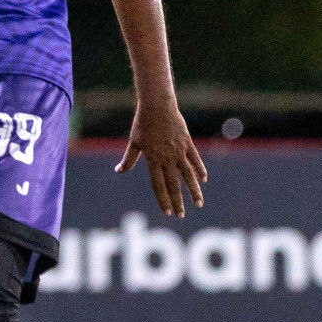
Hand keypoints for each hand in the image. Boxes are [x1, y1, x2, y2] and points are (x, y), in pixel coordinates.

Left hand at [116, 102, 206, 217]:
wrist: (157, 105)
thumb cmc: (143, 123)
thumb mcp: (134, 142)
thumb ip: (128, 159)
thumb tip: (118, 171)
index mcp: (153, 159)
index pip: (158, 184)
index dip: (163, 199)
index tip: (167, 212)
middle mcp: (167, 158)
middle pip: (174, 184)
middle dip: (178, 202)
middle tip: (181, 216)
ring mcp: (178, 151)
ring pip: (188, 175)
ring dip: (194, 191)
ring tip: (199, 204)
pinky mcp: (187, 143)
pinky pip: (195, 160)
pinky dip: (200, 170)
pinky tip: (203, 180)